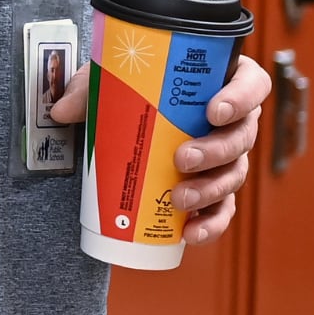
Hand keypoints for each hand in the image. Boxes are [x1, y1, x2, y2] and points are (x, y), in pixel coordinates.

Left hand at [50, 52, 271, 246]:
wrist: (132, 122)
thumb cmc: (135, 91)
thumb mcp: (112, 81)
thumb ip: (88, 89)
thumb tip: (61, 111)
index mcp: (223, 82)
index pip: (252, 84)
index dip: (241, 97)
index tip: (213, 110)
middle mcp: (234, 120)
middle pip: (243, 135)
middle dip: (217, 150)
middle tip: (182, 159)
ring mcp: (228, 158)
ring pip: (235, 174)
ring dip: (211, 189)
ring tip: (179, 200)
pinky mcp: (217, 191)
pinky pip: (224, 210)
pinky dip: (212, 224)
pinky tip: (191, 233)